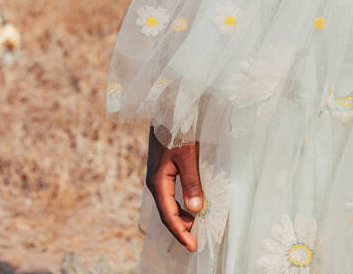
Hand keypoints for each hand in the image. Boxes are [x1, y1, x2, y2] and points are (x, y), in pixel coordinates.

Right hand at [145, 129, 203, 251]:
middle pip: (167, 212)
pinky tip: (192, 205)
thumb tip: (196, 209)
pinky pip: (171, 193)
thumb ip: (191, 182)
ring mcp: (158, 176)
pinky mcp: (164, 169)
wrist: (169, 106)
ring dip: (181, 217)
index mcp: (157, 181)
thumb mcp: (187, 155)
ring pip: (169, 203)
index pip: (168, 215)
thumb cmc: (177, 128)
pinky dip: (181, 204)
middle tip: (197, 240)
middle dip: (181, 228)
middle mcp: (155, 182)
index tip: (192, 246)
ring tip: (197, 227)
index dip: (180, 232)